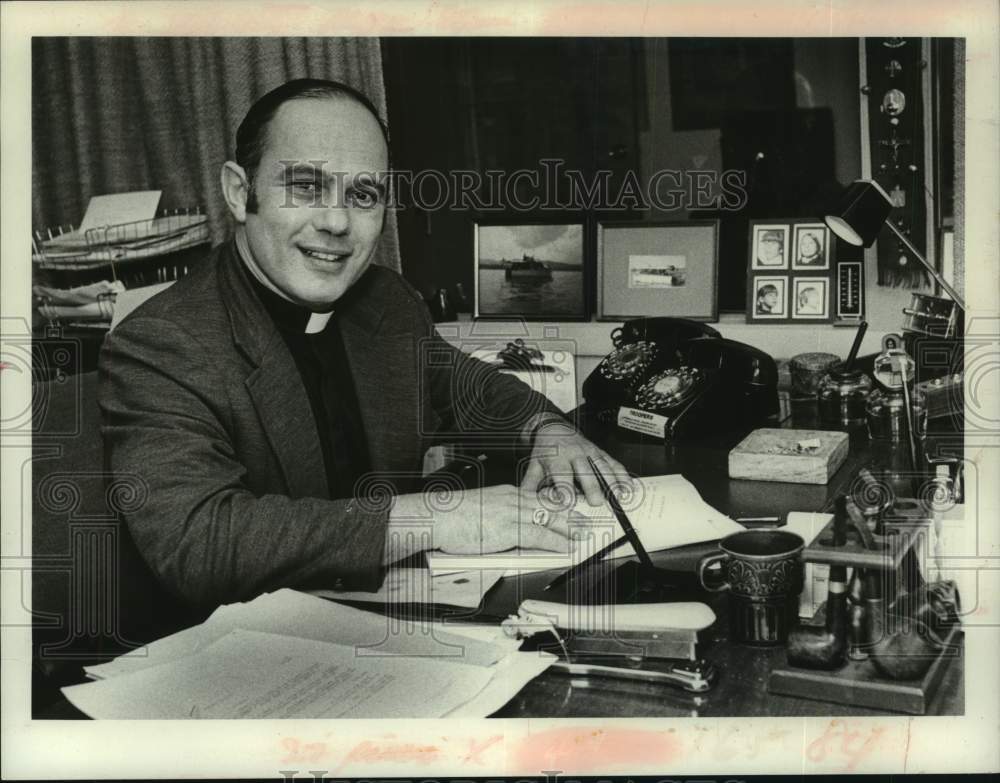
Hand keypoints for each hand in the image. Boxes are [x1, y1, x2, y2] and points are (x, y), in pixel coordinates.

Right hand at [387, 485, 571, 558]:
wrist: (438, 516)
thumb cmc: (453, 516)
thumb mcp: (481, 510)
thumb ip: (498, 516)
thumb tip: (507, 528)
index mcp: (506, 493)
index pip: (538, 497)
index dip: (558, 504)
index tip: (570, 508)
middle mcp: (512, 499)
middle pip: (549, 505)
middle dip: (570, 514)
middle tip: (585, 521)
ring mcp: (511, 513)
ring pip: (549, 518)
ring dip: (569, 528)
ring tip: (582, 535)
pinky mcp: (507, 529)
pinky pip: (538, 535)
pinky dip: (555, 541)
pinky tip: (565, 547)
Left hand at [521, 420, 632, 505]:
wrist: (554, 428)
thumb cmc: (545, 452)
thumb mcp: (534, 466)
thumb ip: (530, 485)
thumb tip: (521, 503)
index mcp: (557, 459)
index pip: (561, 475)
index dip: (564, 489)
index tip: (567, 503)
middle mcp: (575, 455)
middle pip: (584, 471)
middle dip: (591, 486)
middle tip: (596, 502)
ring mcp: (590, 453)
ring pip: (602, 467)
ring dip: (612, 481)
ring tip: (619, 497)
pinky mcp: (601, 453)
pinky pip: (614, 463)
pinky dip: (623, 475)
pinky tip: (630, 488)